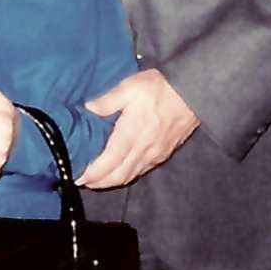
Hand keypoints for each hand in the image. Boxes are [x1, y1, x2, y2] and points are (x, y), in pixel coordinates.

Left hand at [77, 69, 198, 188]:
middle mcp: (142, 150)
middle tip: (82, 181)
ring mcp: (154, 154)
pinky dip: (127, 175)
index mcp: (130, 134)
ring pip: (130, 176)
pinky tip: (122, 171)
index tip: (78, 176)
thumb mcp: (130, 86)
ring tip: (98, 180)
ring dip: (112, 182)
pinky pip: (142, 171)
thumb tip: (88, 109)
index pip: (107, 163)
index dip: (92, 173)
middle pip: (117, 176)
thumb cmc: (160, 88)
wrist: (193, 92)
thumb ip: (108, 100)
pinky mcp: (163, 154)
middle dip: (98, 182)